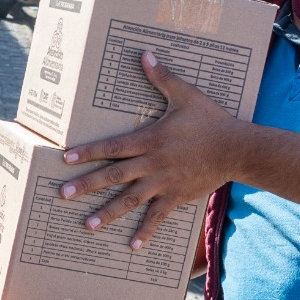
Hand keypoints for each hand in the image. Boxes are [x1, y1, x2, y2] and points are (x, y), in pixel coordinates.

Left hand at [60, 50, 238, 247]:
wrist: (237, 148)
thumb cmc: (210, 120)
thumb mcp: (185, 95)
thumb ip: (162, 77)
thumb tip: (144, 54)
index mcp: (151, 140)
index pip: (113, 147)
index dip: (88, 152)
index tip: (65, 157)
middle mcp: (153, 164)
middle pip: (113, 176)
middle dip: (86, 185)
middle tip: (62, 194)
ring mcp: (164, 183)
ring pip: (130, 201)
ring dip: (108, 214)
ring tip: (88, 225)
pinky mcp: (177, 197)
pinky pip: (157, 217)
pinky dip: (145, 231)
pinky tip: (132, 246)